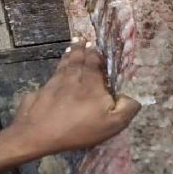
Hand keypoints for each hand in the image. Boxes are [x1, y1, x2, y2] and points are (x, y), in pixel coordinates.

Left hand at [8, 40, 140, 155]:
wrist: (38, 134)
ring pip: (64, 64)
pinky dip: (55, 70)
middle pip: (78, 59)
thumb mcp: (111, 124)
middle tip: (82, 40)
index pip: (94, 62)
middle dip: (81, 49)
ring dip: (69, 55)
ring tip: (73, 46)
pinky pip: (50, 77)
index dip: (95, 53)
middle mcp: (73, 77)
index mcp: (91, 83)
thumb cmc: (78, 129)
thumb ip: (126, 109)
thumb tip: (134, 97)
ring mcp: (54, 83)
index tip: (95, 45)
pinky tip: (55, 71)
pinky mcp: (40, 92)